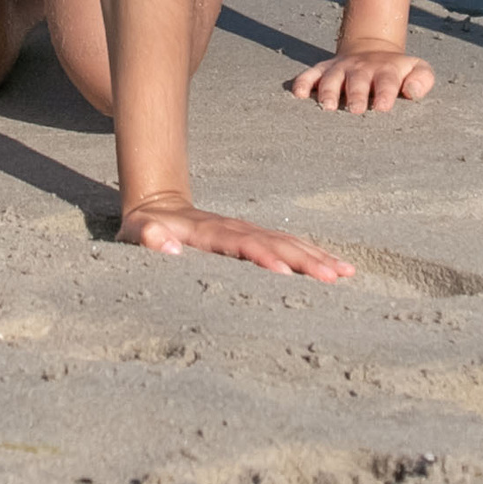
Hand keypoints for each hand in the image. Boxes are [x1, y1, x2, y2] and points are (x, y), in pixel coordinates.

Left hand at [118, 197, 355, 280]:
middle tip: (333, 278)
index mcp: (210, 232)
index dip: (263, 258)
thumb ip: (149, 238)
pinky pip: (288, 243)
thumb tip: (169, 248)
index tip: (285, 274)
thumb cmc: (146, 228)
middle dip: (305, 260)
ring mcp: (248, 230)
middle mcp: (236, 228)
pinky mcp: (255, 236)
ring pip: (288, 242)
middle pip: (276, 242)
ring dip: (317, 257)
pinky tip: (333, 266)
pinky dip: (312, 253)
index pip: (242, 245)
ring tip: (346, 273)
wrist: (159, 204)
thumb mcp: (136, 232)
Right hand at [286, 42, 435, 112]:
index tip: (383, 107)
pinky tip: (298, 93)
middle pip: (358, 80)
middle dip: (356, 94)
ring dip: (329, 91)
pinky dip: (302, 82)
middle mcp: (362, 68)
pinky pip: (310, 74)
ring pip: (332, 78)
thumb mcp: (418, 70)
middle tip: (355, 110)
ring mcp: (341, 68)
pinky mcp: (323, 69)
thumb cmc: (399, 72)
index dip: (385, 92)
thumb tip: (413, 91)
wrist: (374, 51)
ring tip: (327, 106)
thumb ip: (422, 79)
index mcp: (387, 70)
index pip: (387, 81)